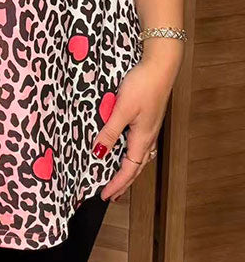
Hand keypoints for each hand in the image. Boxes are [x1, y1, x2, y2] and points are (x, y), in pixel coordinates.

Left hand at [93, 43, 183, 201]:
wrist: (161, 65)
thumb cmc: (143, 84)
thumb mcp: (122, 109)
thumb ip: (110, 131)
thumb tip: (98, 153)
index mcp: (142, 138)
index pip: (128, 170)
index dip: (116, 184)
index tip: (104, 196)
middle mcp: (148, 136)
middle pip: (136, 167)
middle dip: (123, 183)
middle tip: (111, 194)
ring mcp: (150, 127)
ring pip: (139, 156)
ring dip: (129, 169)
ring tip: (118, 176)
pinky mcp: (148, 118)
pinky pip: (140, 144)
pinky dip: (132, 154)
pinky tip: (126, 147)